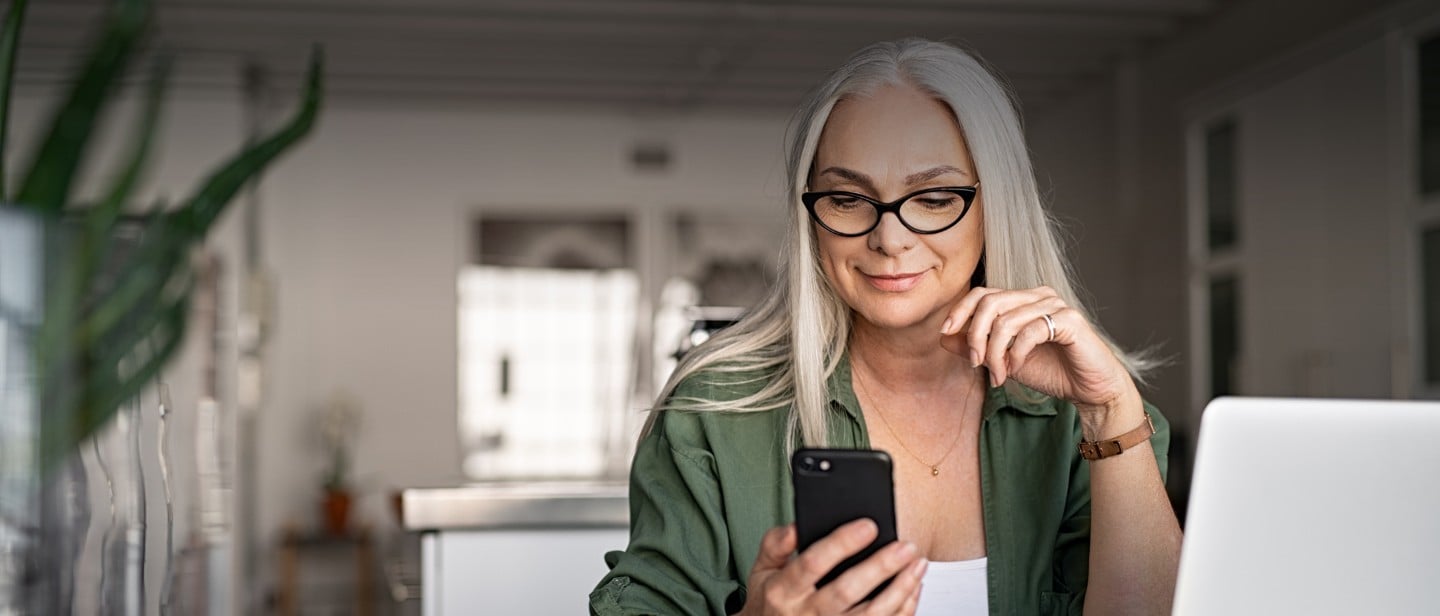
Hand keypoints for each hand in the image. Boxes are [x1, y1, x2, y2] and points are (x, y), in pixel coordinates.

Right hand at [739, 520, 926, 615]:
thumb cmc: (771, 603)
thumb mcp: (761, 571)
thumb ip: (777, 545)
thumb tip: (797, 526)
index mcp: (783, 591)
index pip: (813, 563)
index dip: (842, 544)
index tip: (868, 526)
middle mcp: (806, 614)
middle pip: (847, 591)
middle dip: (880, 567)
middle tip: (905, 547)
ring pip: (870, 615)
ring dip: (899, 590)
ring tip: (917, 565)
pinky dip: (902, 610)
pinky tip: (912, 589)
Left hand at [938, 286, 1136, 416]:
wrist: (1089, 390)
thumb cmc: (1051, 372)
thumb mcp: (1004, 360)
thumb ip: (976, 347)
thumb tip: (944, 336)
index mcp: (1023, 300)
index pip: (983, 293)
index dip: (960, 310)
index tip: (946, 332)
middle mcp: (1039, 296)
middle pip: (990, 302)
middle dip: (975, 335)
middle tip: (976, 364)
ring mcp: (1056, 305)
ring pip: (1007, 320)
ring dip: (996, 353)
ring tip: (999, 375)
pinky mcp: (1070, 321)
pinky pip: (1030, 331)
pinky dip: (1016, 354)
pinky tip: (1016, 369)